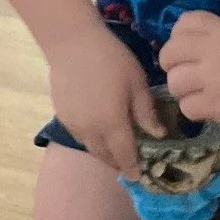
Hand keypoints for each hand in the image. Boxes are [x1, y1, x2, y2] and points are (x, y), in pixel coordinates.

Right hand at [47, 27, 163, 176]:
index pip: (124, 155)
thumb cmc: (111, 59)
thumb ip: (146, 112)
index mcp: (112, 124)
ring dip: (103, 154)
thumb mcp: (137, 83)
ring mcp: (73, 124)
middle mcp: (91, 131)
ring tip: (114, 151)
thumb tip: (158, 135)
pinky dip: (91, 141)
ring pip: (91, 148)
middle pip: (105, 156)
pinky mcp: (62, 115)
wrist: (72, 43)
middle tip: (128, 165)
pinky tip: (98, 132)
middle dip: (118, 164)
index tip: (138, 177)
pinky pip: (79, 136)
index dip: (132, 168)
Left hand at [160, 11, 219, 130]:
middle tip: (184, 74)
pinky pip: (186, 107)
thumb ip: (216, 34)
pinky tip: (207, 107)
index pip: (182, 23)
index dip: (178, 37)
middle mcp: (212, 51)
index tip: (186, 50)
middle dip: (171, 65)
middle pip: (170, 53)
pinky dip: (193, 109)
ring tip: (196, 92)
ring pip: (174, 82)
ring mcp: (212, 79)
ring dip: (181, 89)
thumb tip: (185, 38)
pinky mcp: (215, 105)